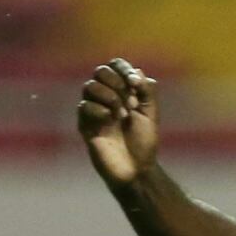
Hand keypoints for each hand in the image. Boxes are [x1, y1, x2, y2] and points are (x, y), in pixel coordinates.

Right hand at [78, 58, 159, 184]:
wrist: (137, 169)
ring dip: (109, 96)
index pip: (115, 66)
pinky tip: (110, 120)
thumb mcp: (151, 114)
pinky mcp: (85, 125)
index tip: (135, 84)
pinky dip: (98, 109)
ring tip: (122, 114)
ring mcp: (94, 110)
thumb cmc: (144, 143)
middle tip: (130, 102)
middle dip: (116, 82)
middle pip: (100, 71)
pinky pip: (84, 106)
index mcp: (122, 92)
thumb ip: (146, 91)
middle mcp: (106, 97)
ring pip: (89, 86)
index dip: (123, 69)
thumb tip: (137, 71)